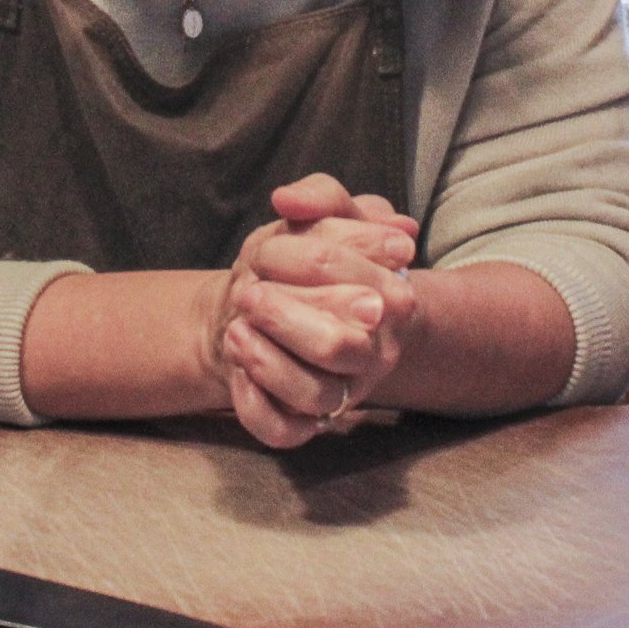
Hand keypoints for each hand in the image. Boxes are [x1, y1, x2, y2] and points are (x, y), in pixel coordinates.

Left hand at [218, 175, 420, 447]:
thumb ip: (319, 196)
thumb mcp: (326, 214)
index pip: (356, 281)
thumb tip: (287, 201)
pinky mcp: (308, 422)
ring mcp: (344, 391)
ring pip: (313, 395)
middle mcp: (376, 350)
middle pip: (338, 345)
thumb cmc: (315, 256)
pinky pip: (285, 431)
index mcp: (392, 295)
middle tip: (248, 294)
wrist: (290, 305)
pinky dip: (256, 406)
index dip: (306, 262)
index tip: (265, 251)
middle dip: (286, 318)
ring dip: (266, 362)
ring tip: (236, 330)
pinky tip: (238, 373)